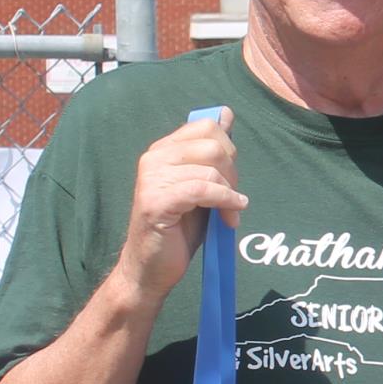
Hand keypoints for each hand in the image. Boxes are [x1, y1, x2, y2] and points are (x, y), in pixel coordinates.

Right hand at [113, 113, 247, 303]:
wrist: (150, 269)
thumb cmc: (178, 230)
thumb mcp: (200, 185)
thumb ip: (211, 154)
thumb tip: (226, 114)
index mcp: (163, 150)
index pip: (207, 126)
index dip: (228, 150)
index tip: (230, 179)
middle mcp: (153, 158)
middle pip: (213, 145)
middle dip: (232, 173)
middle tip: (231, 200)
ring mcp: (151, 179)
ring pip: (210, 169)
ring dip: (229, 195)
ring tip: (229, 216)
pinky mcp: (156, 201)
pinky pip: (202, 190)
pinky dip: (224, 202)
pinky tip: (231, 216)